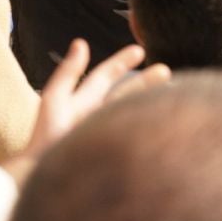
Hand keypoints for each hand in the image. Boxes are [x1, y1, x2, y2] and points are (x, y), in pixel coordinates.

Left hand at [5, 40, 166, 181]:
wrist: (45, 177)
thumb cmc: (46, 139)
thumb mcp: (55, 99)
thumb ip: (69, 73)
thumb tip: (80, 43)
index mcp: (81, 103)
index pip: (104, 77)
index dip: (120, 62)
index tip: (140, 50)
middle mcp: (96, 117)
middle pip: (123, 93)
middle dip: (144, 81)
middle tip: (166, 70)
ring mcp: (107, 134)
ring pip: (132, 111)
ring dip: (150, 100)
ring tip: (175, 93)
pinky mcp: (118, 151)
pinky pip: (137, 133)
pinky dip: (150, 124)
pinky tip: (166, 120)